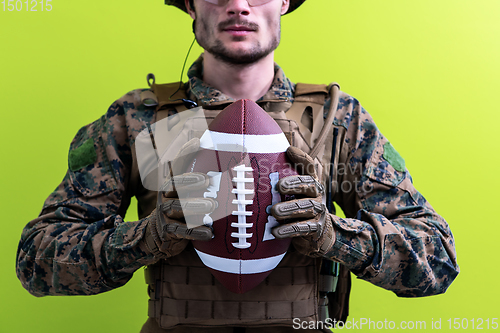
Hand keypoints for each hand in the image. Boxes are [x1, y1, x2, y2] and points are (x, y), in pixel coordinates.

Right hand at [143, 138, 213, 258]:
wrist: (162, 235)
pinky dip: (195, 232)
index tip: (197, 142)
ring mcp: (166, 212)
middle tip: (207, 180)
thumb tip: (228, 156)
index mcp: (172, 182)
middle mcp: (166, 194)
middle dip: (190, 180)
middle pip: (174, 183)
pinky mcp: (168, 230)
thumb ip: (203, 176)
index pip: (176, 164)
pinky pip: (181, 231)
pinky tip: (209, 233)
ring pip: (178, 206)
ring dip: (195, 205)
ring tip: (211, 205)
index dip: (184, 152)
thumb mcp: (188, 191)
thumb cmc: (183, 206)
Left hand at [271, 146, 335, 256]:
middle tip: (279, 186)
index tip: (289, 151)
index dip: (301, 158)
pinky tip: (275, 232)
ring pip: (306, 208)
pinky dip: (288, 229)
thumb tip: (263, 161)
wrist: (317, 233)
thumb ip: (282, 178)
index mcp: (311, 182)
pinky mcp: (315, 228)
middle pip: (309, 186)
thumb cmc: (299, 206)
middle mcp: (317, 195)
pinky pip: (303, 228)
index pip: (309, 167)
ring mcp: (318, 212)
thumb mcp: (293, 192)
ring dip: (289, 209)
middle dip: (294, 185)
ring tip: (274, 212)